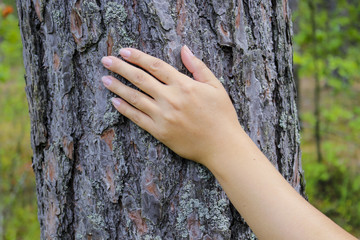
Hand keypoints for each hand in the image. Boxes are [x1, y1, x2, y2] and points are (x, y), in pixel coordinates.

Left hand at [101, 46, 243, 165]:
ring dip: (117, 87)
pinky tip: (114, 101)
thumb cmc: (221, 115)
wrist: (222, 145)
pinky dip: (125, 109)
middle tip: (106, 60)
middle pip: (140, 79)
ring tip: (104, 79)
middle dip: (121, 67)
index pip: (155, 66)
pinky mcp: (160, 132)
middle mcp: (170, 99)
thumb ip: (198, 66)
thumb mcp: (215, 86)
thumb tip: (184, 49)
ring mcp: (163, 116)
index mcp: (184, 85)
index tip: (124, 51)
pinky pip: (138, 118)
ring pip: (135, 98)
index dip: (138, 57)